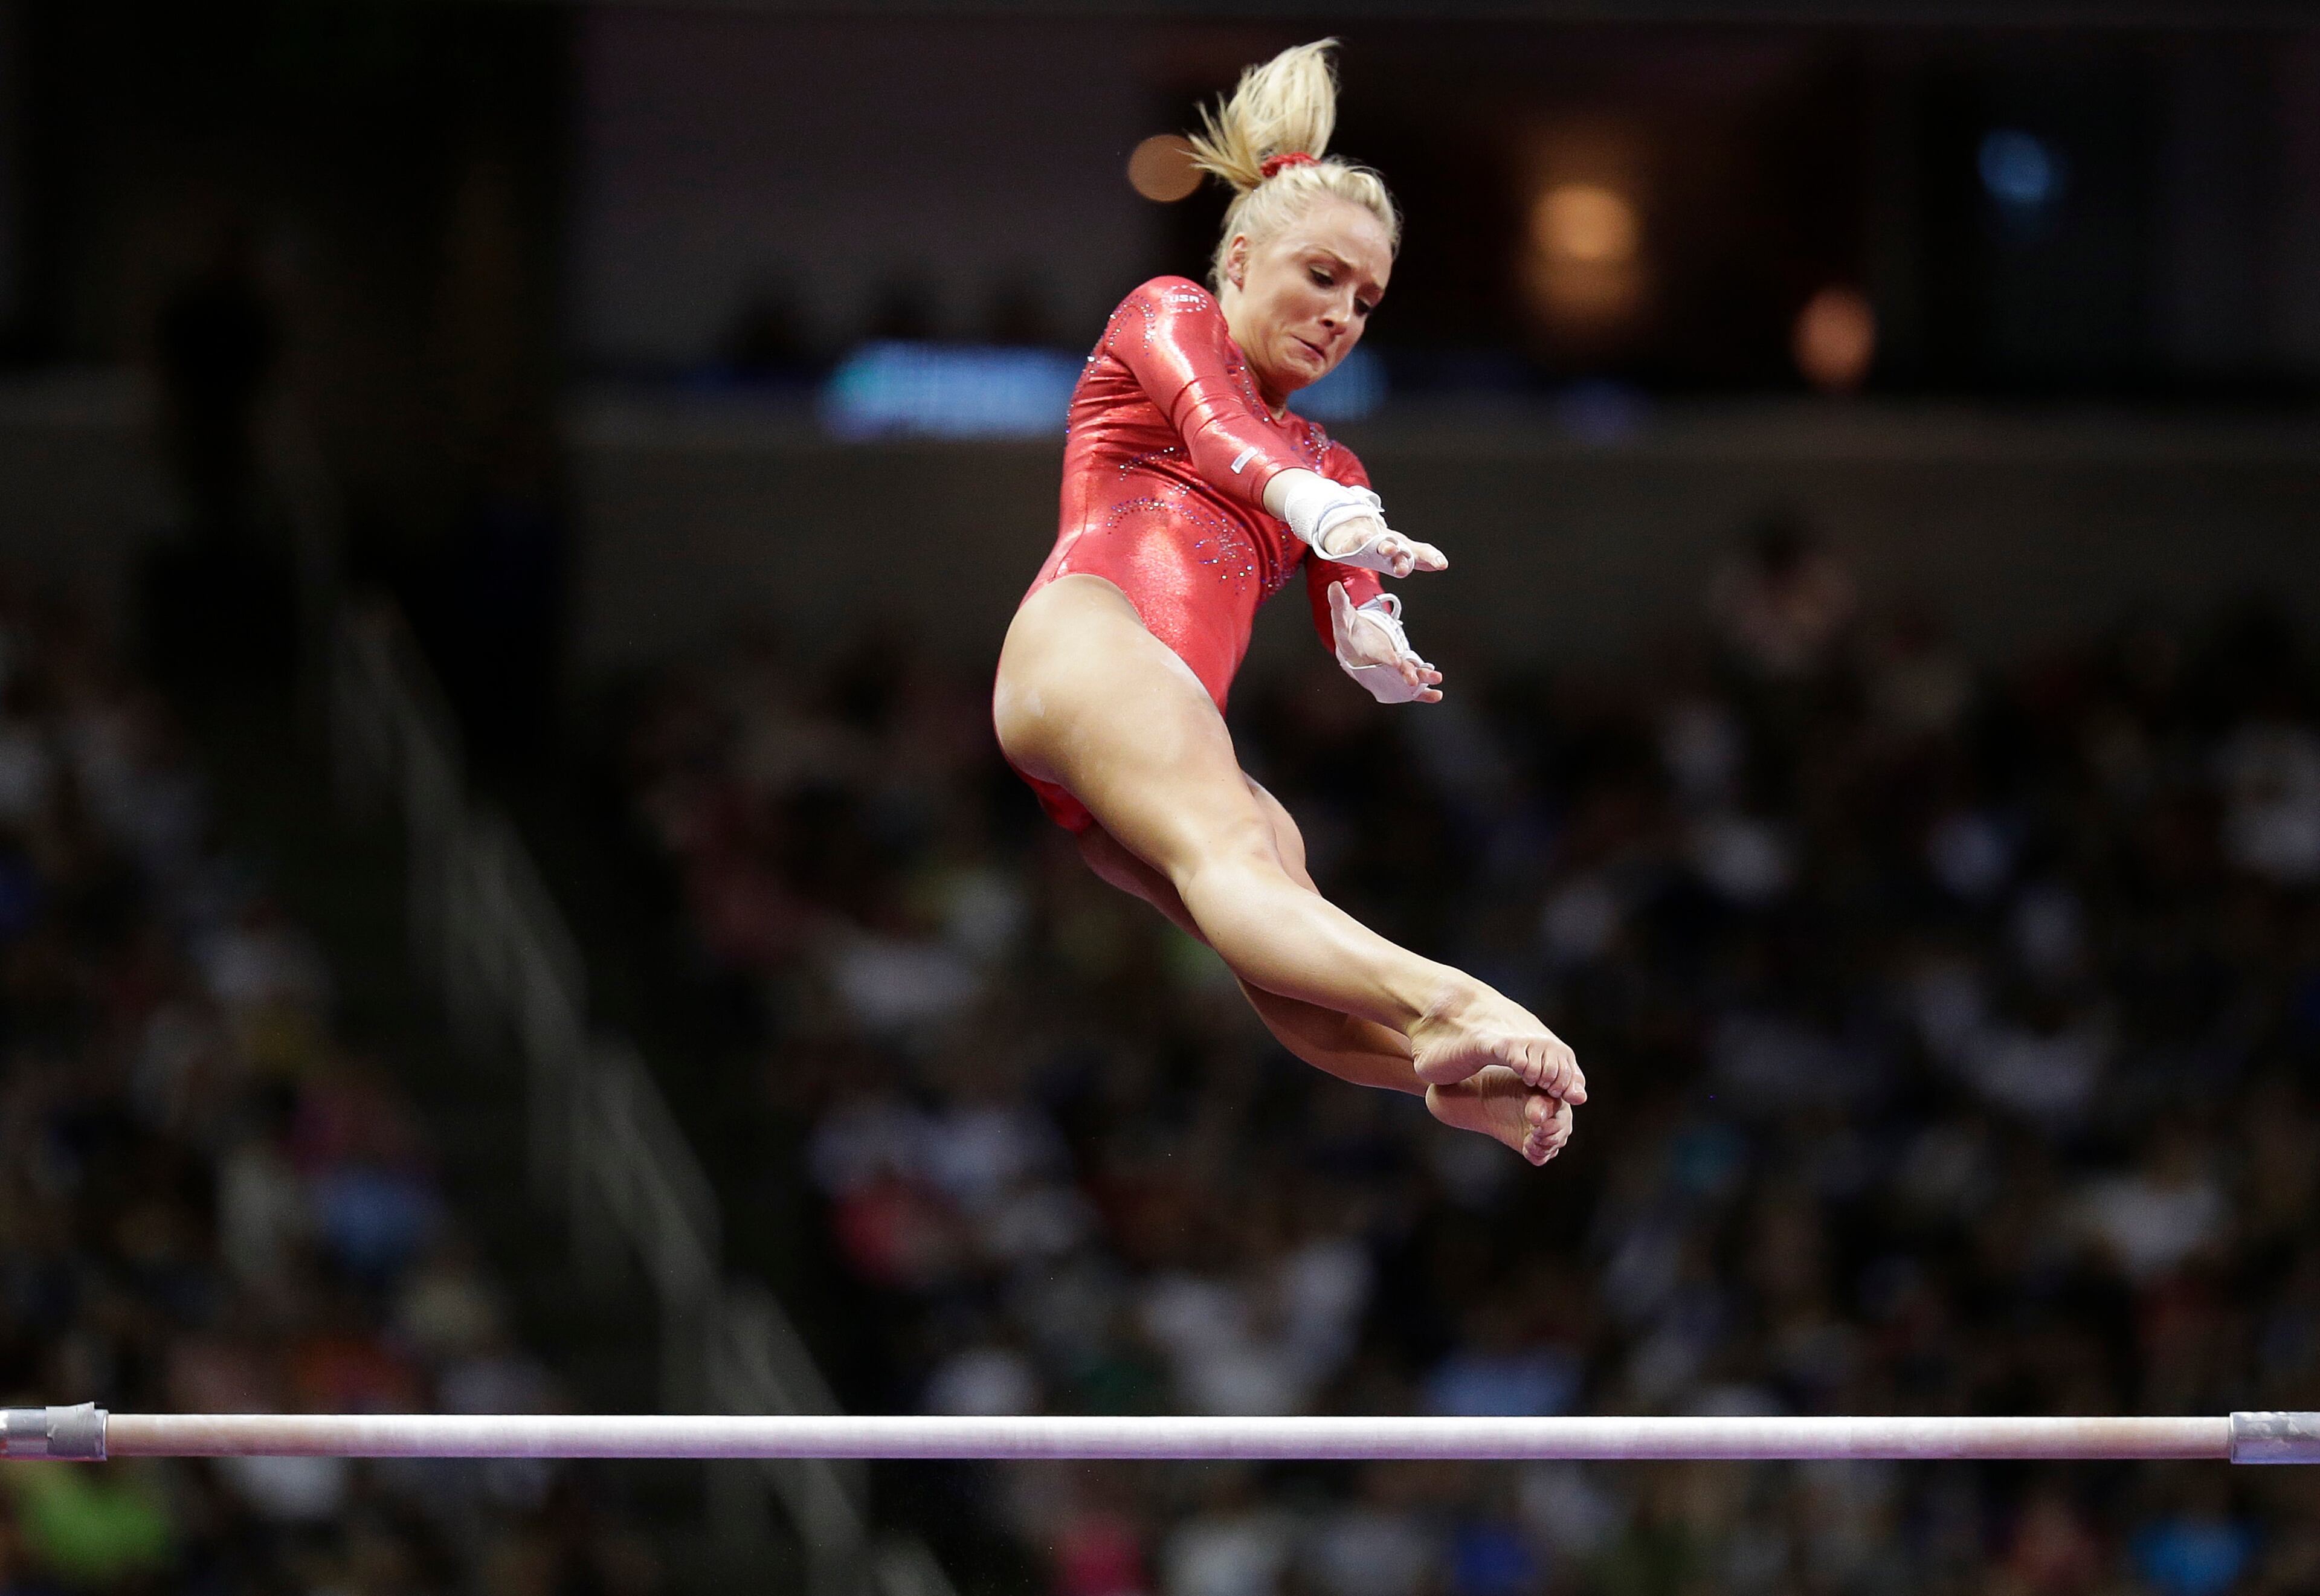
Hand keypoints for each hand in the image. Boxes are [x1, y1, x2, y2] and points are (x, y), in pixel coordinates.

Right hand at [1318, 514, 1446, 578]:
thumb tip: (1441, 564)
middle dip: (1405, 554)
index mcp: (1400, 547)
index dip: (1430, 557)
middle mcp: (1387, 542)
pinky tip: (1362, 544)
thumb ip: (1419, 559)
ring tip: (1390, 549)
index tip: (1442, 564)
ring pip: (1378, 543)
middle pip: (1398, 548)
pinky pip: (1354, 542)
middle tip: (1409, 562)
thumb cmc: (1379, 544)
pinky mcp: (1350, 543)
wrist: (1350, 530)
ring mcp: (1369, 540)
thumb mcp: (1399, 553)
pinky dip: (1360, 541)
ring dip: (1385, 545)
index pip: (1418, 551)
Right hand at [1329, 582, 1442, 702]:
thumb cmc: (1348, 630)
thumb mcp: (1343, 616)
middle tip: (1414, 681)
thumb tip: (1334, 586)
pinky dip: (1423, 691)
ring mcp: (1390, 668)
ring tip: (1436, 679)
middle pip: (1393, 672)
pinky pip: (1411, 682)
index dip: (1386, 659)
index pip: (1376, 655)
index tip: (1395, 663)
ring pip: (1405, 677)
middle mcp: (1378, 664)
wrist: (1351, 644)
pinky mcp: (1398, 669)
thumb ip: (1340, 603)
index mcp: (1364, 652)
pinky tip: (1437, 695)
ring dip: (1421, 680)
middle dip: (1404, 676)